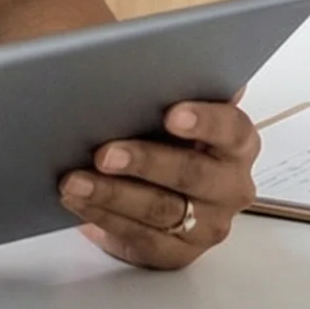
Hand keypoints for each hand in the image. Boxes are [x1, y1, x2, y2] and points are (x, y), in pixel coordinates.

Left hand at [58, 96, 259, 268]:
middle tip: (104, 153)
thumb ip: (161, 80)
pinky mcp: (176, 251)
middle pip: (193, 174)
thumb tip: (140, 57)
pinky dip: (104, 218)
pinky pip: (141, 238)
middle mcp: (229, 184)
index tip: (171, 113)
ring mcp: (206, 223)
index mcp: (235, 141)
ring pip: (161, 210)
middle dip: (146, 162)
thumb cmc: (152, 124)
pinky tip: (77, 202)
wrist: (138, 168)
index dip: (204, 122)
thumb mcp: (158, 99)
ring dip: (113, 195)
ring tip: (73, 180)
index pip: (232, 128)